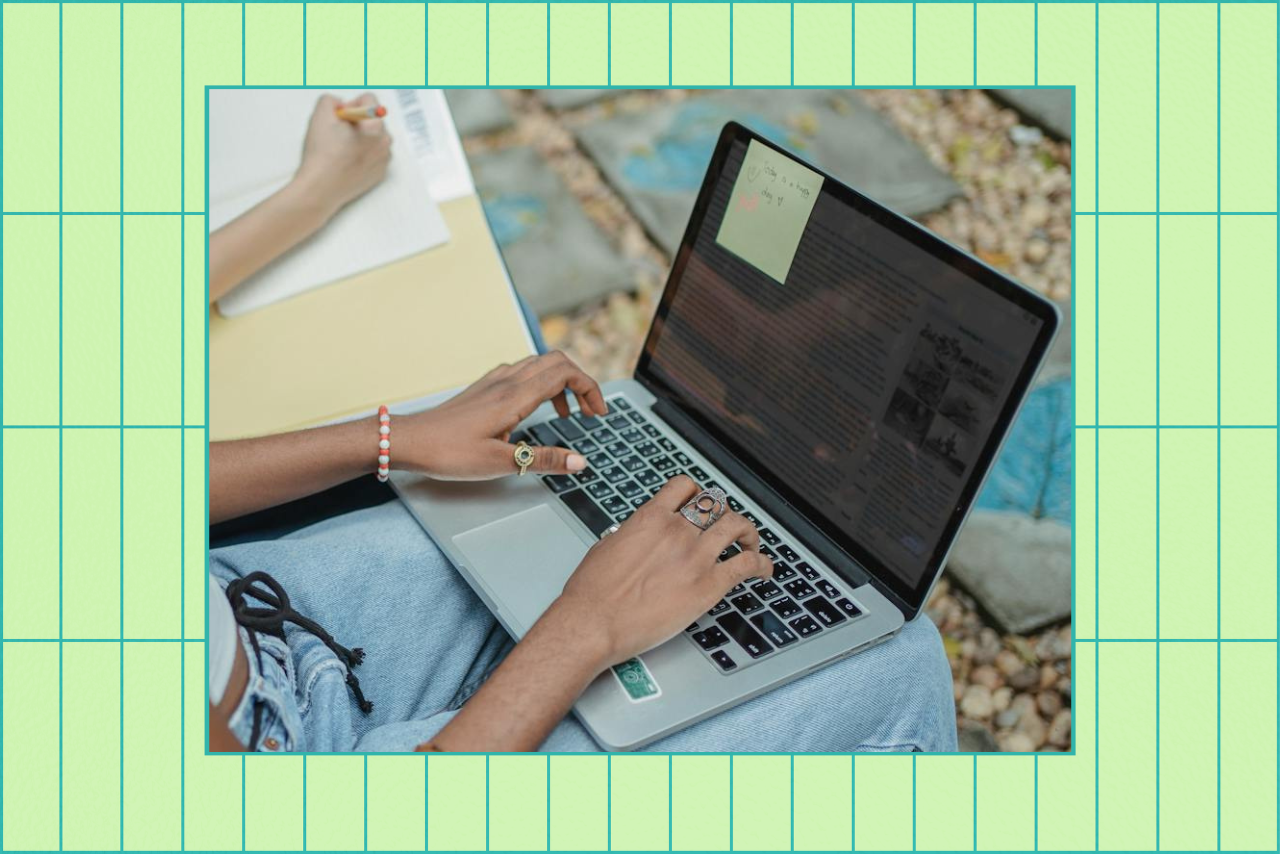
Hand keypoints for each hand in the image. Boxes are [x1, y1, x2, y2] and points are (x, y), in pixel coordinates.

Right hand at [293, 93, 391, 218]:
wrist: (321, 188)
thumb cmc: (322, 154)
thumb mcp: (320, 114)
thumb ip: (332, 100)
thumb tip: (341, 105)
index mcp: (375, 125)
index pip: (369, 100)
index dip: (350, 104)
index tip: (340, 117)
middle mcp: (385, 142)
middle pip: (373, 119)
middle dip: (357, 122)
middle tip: (339, 134)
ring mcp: (385, 160)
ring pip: (375, 138)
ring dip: (361, 138)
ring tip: (342, 149)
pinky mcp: (380, 173)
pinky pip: (375, 156)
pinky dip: (364, 155)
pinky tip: (347, 161)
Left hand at [397, 351, 608, 479]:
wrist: (410, 441)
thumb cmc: (448, 452)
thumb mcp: (500, 463)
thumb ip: (543, 460)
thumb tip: (580, 462)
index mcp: (515, 396)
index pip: (566, 374)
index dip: (591, 389)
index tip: (598, 414)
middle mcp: (507, 382)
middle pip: (558, 362)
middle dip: (582, 383)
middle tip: (589, 413)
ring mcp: (494, 381)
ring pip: (540, 364)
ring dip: (562, 383)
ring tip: (567, 414)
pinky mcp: (484, 387)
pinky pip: (522, 372)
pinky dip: (540, 383)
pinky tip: (534, 409)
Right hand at [548, 476, 772, 666]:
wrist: (593, 622)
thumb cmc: (592, 592)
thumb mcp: (606, 546)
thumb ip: (631, 534)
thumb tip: (637, 534)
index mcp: (650, 518)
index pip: (685, 487)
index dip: (697, 493)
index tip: (700, 503)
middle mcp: (677, 532)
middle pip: (714, 505)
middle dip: (723, 513)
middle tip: (726, 525)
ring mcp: (696, 557)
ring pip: (737, 526)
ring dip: (748, 532)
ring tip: (750, 542)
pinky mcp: (709, 586)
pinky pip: (747, 565)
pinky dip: (762, 564)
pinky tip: (764, 570)